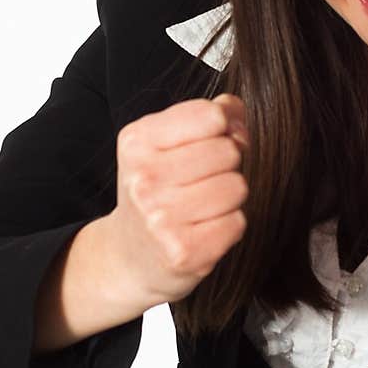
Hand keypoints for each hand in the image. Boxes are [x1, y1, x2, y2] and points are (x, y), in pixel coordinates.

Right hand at [105, 93, 249, 311]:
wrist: (130, 254)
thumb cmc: (157, 190)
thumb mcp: (167, 143)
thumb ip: (207, 117)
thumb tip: (237, 113)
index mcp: (137, 142)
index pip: (211, 116)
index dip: (222, 128)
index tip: (209, 144)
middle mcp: (144, 179)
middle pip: (228, 151)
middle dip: (226, 165)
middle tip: (201, 181)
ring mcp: (160, 218)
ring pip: (237, 186)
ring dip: (229, 197)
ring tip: (202, 206)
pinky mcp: (183, 252)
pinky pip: (237, 222)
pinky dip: (229, 226)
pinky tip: (203, 229)